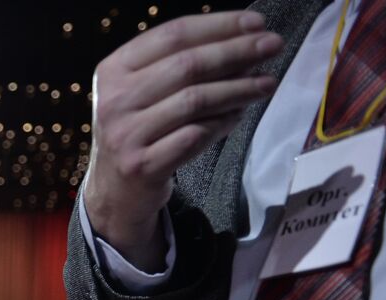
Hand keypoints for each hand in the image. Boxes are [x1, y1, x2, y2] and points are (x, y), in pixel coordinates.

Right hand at [83, 11, 280, 268]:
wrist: (115, 189)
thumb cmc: (139, 130)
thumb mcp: (142, 90)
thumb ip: (178, 64)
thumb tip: (243, 42)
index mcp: (113, 70)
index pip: (172, 35)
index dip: (220, 25)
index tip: (257, 23)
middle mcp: (114, 100)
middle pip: (187, 65)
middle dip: (237, 51)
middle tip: (273, 46)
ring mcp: (126, 135)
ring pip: (195, 100)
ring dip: (238, 88)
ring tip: (267, 83)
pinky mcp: (143, 166)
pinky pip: (195, 136)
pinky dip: (223, 123)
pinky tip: (239, 114)